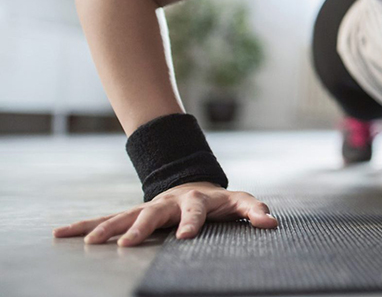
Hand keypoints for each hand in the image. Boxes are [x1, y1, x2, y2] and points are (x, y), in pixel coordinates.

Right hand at [52, 181, 277, 246]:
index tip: (186, 237)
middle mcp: (168, 202)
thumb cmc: (220, 202)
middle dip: (141, 228)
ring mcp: (148, 208)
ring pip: (125, 216)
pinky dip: (85, 226)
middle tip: (128, 244)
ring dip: (108, 228)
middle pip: (154, 213)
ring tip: (91, 243)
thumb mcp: (241, 203)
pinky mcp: (132, 214)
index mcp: (196, 200)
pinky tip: (61, 234)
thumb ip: (255, 211)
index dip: (192, 222)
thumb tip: (271, 223)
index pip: (196, 211)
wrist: (194, 185)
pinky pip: (106, 220)